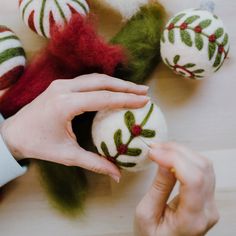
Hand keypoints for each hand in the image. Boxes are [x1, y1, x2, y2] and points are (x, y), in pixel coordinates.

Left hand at [0, 74, 148, 181]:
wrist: (13, 133)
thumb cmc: (38, 144)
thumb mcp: (67, 155)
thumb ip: (94, 163)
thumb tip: (117, 174)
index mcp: (65, 105)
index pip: (103, 99)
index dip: (126, 99)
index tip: (144, 100)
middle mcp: (63, 89)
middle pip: (102, 82)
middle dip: (126, 86)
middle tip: (145, 91)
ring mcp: (61, 84)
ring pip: (95, 78)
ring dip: (116, 83)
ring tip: (134, 89)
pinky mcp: (61, 85)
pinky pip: (87, 81)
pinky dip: (104, 84)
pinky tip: (114, 89)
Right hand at [135, 143, 218, 235]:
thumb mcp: (146, 215)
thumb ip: (158, 187)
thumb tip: (164, 160)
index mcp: (192, 219)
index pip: (193, 180)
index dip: (174, 159)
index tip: (153, 152)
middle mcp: (208, 210)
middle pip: (202, 168)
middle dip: (176, 151)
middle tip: (154, 147)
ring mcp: (211, 202)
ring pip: (204, 165)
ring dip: (181, 151)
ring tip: (160, 149)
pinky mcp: (207, 195)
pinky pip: (201, 169)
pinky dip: (185, 157)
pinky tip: (170, 155)